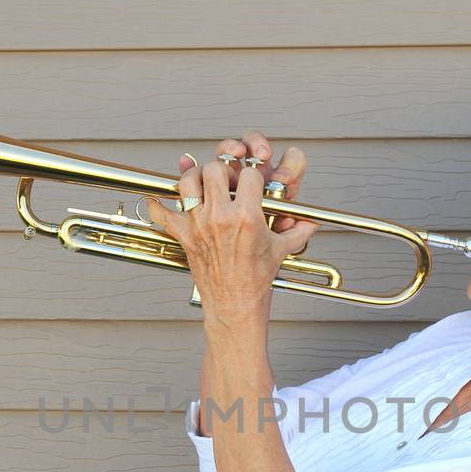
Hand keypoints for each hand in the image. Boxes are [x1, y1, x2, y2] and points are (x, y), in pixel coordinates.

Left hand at [144, 130, 320, 317]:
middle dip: (223, 169)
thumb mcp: (282, 250)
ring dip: (194, 178)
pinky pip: (162, 214)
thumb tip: (312, 222)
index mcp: (247, 216)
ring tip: (202, 185)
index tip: (252, 183)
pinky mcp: (184, 236)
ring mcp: (199, 225)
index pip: (249, 174)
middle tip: (226, 180)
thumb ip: (299, 231)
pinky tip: (162, 202)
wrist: (235, 302)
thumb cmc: (256, 278)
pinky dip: (158, 206)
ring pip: (188, 181)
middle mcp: (220, 217)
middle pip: (215, 169)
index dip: (252, 175)